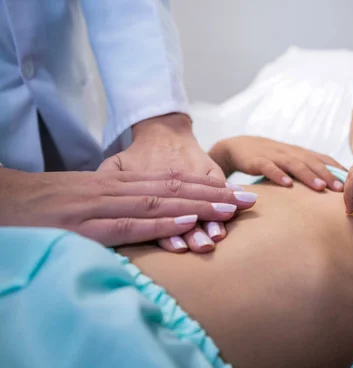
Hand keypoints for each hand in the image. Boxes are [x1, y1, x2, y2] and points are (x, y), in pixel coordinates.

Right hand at [0, 168, 255, 246]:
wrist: (12, 197)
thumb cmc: (55, 201)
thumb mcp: (95, 199)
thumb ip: (125, 206)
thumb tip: (156, 217)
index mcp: (125, 185)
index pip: (174, 184)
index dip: (209, 189)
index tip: (237, 196)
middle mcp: (122, 190)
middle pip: (177, 190)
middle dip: (216, 196)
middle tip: (249, 200)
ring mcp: (107, 204)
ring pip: (161, 202)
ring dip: (199, 206)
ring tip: (230, 208)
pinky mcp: (91, 223)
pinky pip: (131, 221)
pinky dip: (162, 221)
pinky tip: (187, 220)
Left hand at [98, 113, 252, 252]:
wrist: (162, 129)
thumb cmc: (138, 156)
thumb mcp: (115, 167)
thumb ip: (107, 183)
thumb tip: (92, 212)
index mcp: (142, 183)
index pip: (155, 210)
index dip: (167, 229)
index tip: (179, 244)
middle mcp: (168, 178)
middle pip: (184, 202)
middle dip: (198, 224)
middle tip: (209, 242)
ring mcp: (190, 170)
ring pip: (203, 190)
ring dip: (216, 209)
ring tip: (225, 227)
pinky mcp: (207, 165)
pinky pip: (217, 177)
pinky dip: (227, 189)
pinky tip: (240, 200)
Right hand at [209, 136, 346, 191]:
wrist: (238, 146)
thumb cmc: (270, 158)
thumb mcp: (291, 163)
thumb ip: (309, 172)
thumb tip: (332, 189)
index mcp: (301, 154)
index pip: (324, 160)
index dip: (339, 170)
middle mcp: (291, 153)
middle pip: (313, 162)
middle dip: (329, 175)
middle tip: (343, 189)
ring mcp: (275, 156)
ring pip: (295, 165)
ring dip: (309, 175)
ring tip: (321, 187)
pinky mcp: (257, 160)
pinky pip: (269, 168)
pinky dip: (278, 175)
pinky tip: (286, 184)